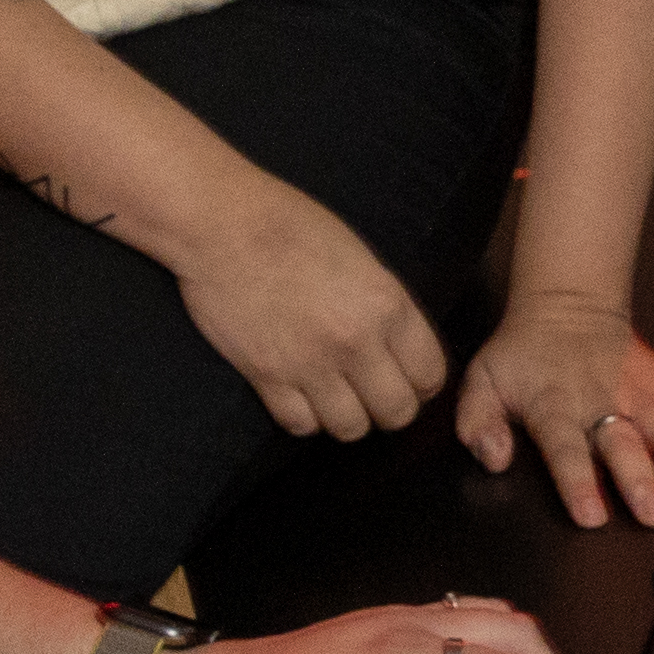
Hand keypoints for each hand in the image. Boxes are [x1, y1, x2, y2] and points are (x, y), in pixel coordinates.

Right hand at [175, 177, 452, 441]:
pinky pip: (300, 425)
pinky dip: (304, 418)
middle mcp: (356, 342)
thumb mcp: (361, 257)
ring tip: (337, 397)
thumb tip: (401, 347)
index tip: (409, 380)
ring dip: (348, 417)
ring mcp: (310, 363)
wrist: (222, 224)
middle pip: (398, 413)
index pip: (431, 375)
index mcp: (387, 305)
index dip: (423, 383)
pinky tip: (301, 396)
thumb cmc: (291, 225)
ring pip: (351, 429)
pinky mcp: (267, 376)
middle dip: (390, 409)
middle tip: (374, 394)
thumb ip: (385, 306)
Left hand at [455, 294, 653, 528]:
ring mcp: (638, 394)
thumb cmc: (523, 353)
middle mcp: (601, 402)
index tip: (592, 515)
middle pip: (624, 444)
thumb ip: (478, 422)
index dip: (577, 481)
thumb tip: (493, 459)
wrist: (567, 305)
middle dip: (642, 480)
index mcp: (554, 405)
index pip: (565, 447)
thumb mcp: (482, 380)